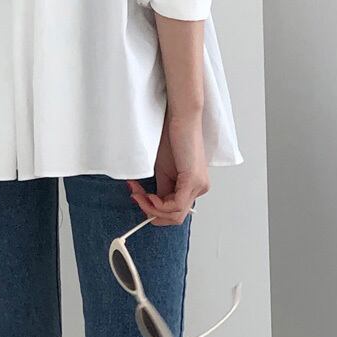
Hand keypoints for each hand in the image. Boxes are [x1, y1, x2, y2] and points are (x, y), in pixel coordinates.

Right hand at [128, 109, 208, 225]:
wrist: (179, 119)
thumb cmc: (171, 139)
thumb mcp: (163, 172)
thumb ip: (162, 191)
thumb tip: (152, 206)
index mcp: (194, 187)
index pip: (175, 212)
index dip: (154, 210)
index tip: (137, 197)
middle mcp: (200, 189)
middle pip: (176, 217)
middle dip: (151, 212)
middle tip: (136, 197)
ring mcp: (199, 186)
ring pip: (175, 214)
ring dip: (151, 208)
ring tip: (138, 192)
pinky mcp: (193, 180)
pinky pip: (176, 205)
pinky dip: (159, 204)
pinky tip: (149, 195)